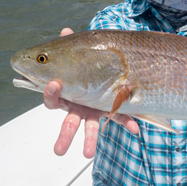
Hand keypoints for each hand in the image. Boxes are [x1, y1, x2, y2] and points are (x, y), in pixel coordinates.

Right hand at [43, 28, 138, 157]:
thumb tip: (66, 31)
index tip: (54, 83)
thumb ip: (72, 44)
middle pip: (69, 122)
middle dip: (64, 136)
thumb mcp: (79, 53)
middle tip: (58, 151)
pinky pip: (119, 117)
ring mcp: (95, 110)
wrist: (105, 65)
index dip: (51, 92)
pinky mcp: (111, 109)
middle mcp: (79, 105)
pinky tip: (135, 128)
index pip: (53, 97)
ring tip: (88, 154)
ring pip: (90, 127)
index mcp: (67, 92)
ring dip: (90, 140)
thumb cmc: (85, 62)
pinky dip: (127, 122)